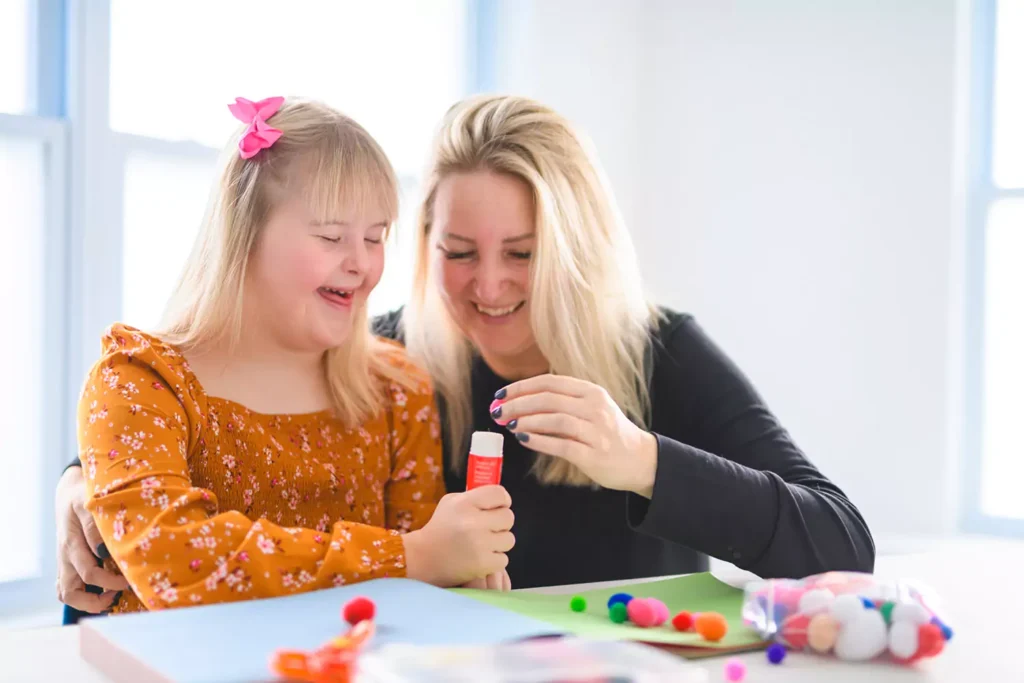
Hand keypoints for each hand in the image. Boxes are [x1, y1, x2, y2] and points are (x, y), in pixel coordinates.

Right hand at [55, 467, 129, 611]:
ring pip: (65, 594)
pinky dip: (83, 595)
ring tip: (112, 595)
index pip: (89, 574)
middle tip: (120, 591)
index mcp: (71, 544)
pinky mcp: (66, 563)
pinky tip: (103, 590)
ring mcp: (64, 562)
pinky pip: (66, 588)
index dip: (110, 582)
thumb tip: (102, 550)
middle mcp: (65, 557)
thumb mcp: (88, 503)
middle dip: (96, 600)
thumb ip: (94, 525)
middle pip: (70, 593)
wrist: (69, 492)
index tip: (129, 579)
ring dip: (87, 601)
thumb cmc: (83, 495)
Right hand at [404, 485, 514, 586]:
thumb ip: (476, 497)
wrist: (423, 558)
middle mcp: (473, 522)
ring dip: (499, 543)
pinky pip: (504, 559)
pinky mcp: (483, 564)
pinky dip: (494, 560)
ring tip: (483, 545)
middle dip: (500, 523)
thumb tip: (501, 499)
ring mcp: (479, 544)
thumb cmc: (440, 527)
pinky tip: (480, 558)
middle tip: (488, 529)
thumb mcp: (451, 503)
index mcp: (465, 503)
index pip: (499, 494)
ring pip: (509, 539)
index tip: (498, 508)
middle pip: (508, 517)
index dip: (502, 501)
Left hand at [493, 374, 658, 496]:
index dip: (522, 387)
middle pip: (549, 399)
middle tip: (497, 411)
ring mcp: (596, 431)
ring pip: (554, 420)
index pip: (550, 382)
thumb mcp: (592, 408)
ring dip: (526, 421)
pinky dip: (539, 441)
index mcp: (591, 392)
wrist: (640, 460)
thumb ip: (564, 402)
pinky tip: (523, 440)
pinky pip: (562, 445)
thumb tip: (521, 402)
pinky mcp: (594, 454)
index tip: (501, 394)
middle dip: (518, 404)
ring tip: (507, 425)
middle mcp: (595, 408)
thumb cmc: (609, 433)